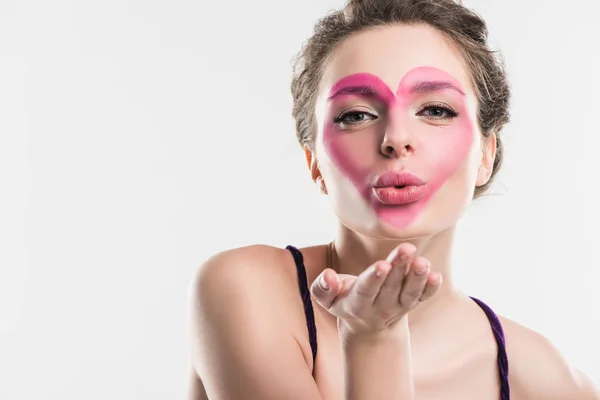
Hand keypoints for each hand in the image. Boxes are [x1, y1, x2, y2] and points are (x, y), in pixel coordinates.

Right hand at [310, 243, 441, 335]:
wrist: (366, 324)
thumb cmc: (344, 300)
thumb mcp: (326, 299)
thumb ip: (322, 288)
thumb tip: (328, 275)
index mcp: (357, 304)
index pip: (367, 290)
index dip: (374, 278)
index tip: (382, 264)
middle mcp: (380, 307)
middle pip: (391, 287)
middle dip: (399, 267)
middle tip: (406, 248)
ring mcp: (398, 306)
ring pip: (410, 294)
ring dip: (417, 278)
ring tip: (423, 261)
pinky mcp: (412, 303)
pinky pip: (423, 297)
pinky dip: (431, 289)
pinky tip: (436, 275)